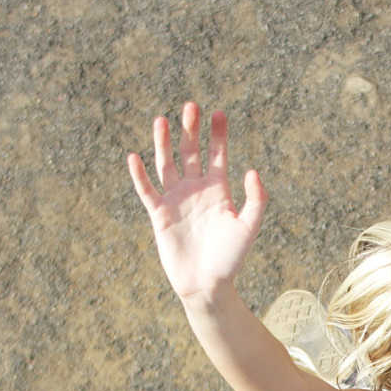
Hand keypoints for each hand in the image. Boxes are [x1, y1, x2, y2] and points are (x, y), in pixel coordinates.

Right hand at [127, 101, 268, 300]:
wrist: (208, 285)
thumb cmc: (231, 258)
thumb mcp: (249, 227)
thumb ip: (255, 200)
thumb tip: (251, 170)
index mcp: (218, 189)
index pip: (217, 153)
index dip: (217, 134)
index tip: (218, 113)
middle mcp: (196, 189)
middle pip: (190, 151)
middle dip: (190, 129)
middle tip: (190, 106)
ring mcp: (176, 200)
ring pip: (167, 164)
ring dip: (164, 143)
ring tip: (162, 120)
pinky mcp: (160, 215)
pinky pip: (147, 190)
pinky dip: (140, 175)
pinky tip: (135, 158)